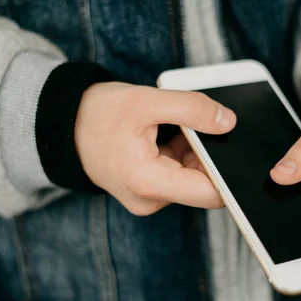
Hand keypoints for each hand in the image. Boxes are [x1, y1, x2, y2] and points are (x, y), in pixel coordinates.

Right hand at [75, 82, 235, 215]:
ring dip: (192, 151)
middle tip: (199, 124)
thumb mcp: (145, 101)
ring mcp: (147, 198)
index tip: (238, 148)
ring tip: (172, 127)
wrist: (62, 127)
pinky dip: (180, 154)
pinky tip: (166, 135)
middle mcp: (149, 199)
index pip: (211, 193)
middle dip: (208, 154)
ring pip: (190, 177)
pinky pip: (177, 175)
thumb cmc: (97, 114)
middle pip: (202, 184)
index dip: (230, 172)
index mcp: (149, 183)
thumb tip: (228, 121)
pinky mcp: (147, 190)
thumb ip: (191, 108)